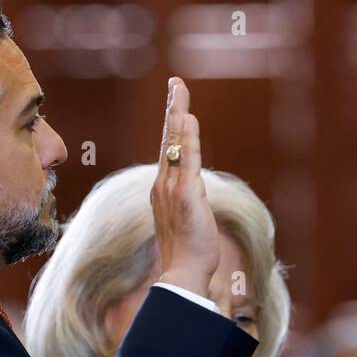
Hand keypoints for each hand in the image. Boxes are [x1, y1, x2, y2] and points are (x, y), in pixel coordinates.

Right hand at [151, 77, 219, 297]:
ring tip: (179, 90)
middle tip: (176, 83)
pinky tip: (188, 118)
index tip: (176, 106)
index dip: (172, 126)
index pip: (168, 151)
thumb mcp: (187, 222)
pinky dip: (186, 137)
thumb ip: (189, 202)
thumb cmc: (186, 254)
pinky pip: (186, 159)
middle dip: (172, 109)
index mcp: (163, 191)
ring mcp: (171, 189)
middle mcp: (163, 186)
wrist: (182, 273)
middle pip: (168, 140)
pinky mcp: (185, 194)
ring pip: (174, 144)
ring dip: (177, 114)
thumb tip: (193, 193)